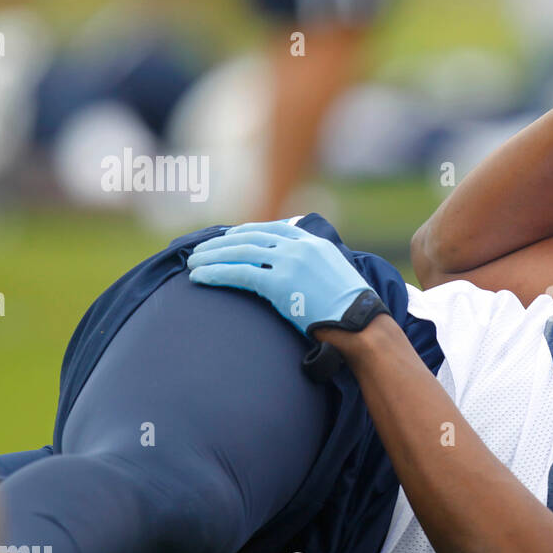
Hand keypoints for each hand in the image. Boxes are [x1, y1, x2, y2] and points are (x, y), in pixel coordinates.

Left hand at [187, 220, 385, 335]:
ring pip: (240, 252)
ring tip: (192, 265)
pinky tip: (199, 278)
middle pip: (251, 237)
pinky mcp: (279, 283)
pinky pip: (239, 273)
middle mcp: (300, 247)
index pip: (273, 229)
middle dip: (222, 244)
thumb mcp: (336, 278)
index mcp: (315, 243)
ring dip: (212, 257)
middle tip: (200, 252)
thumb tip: (299, 279)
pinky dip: (215, 273)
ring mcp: (289, 263)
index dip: (245, 232)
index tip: (228, 238)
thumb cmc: (350, 311)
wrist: (360, 323)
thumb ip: (315, 269)